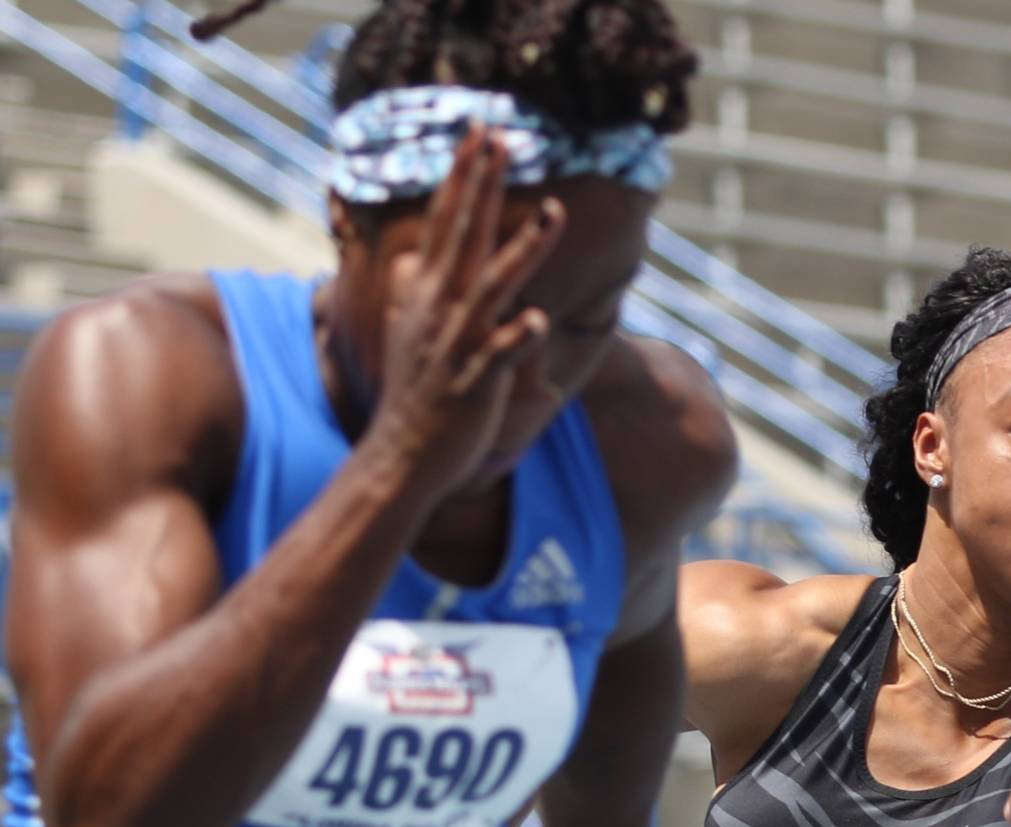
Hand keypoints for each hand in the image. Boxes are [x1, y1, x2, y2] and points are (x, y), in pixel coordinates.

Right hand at [366, 127, 561, 501]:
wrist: (401, 457)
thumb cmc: (416, 394)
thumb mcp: (408, 332)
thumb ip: (411, 293)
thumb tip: (409, 260)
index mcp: (428, 294)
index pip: (445, 221)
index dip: (463, 176)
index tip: (479, 132)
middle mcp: (439, 309)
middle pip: (465, 235)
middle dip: (483, 185)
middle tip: (500, 136)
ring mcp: (457, 343)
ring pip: (493, 286)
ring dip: (525, 249)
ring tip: (556, 212)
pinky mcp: (473, 382)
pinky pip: (499, 354)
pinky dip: (517, 337)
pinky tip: (538, 319)